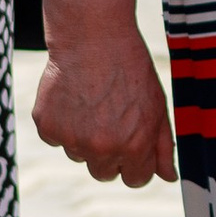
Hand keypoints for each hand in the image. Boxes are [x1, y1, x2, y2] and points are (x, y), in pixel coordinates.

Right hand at [32, 28, 176, 185]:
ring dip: (83, 138)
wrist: (93, 36)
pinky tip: (72, 97)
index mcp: (134, 147)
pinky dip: (61, 123)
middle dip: (109, 155)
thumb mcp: (158, 106)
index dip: (135, 162)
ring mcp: (71, 139)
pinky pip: (55, 138)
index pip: (134, 180)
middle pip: (104, 174)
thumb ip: (163, 146)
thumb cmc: (131, 69)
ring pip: (78, 155)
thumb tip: (168, 178)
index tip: (132, 144)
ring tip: (91, 102)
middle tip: (110, 120)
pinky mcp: (47, 127)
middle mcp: (101, 149)